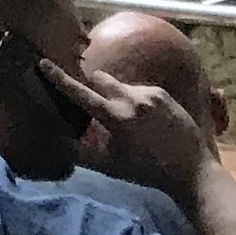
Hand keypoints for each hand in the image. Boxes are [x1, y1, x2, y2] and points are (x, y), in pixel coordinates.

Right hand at [61, 53, 215, 199]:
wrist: (191, 170)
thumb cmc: (147, 171)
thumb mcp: (111, 167)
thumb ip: (82, 154)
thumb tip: (58, 142)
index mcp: (116, 118)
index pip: (81, 93)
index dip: (60, 78)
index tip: (44, 63)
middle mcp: (132, 99)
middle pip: (99, 78)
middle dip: (91, 85)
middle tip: (93, 99)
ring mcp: (150, 94)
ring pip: (120, 85)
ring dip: (115, 95)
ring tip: (126, 118)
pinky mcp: (164, 94)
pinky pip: (140, 89)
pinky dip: (134, 100)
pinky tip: (144, 119)